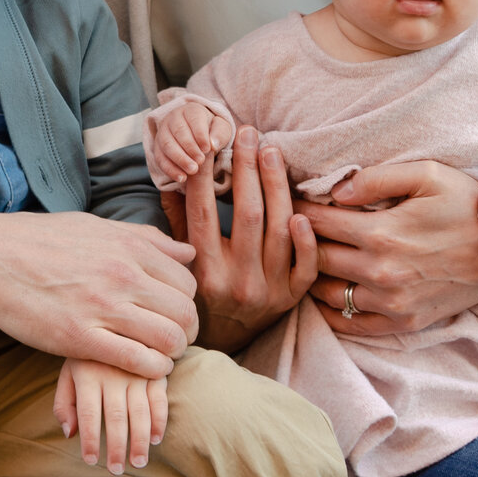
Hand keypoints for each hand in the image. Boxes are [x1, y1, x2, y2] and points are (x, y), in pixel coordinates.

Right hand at [0, 210, 198, 376]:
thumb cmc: (39, 240)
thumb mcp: (96, 227)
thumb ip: (145, 239)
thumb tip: (186, 252)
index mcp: (128, 247)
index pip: (186, 282)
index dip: (186, 303)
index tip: (173, 315)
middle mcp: (122, 275)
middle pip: (184, 313)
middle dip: (186, 332)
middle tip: (174, 341)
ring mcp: (102, 307)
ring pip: (168, 339)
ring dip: (171, 354)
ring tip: (158, 356)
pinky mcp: (79, 338)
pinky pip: (136, 361)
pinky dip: (149, 370)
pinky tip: (141, 367)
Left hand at [54, 356, 167, 472]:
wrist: (116, 323)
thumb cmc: (87, 358)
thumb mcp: (68, 373)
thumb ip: (64, 403)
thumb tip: (69, 434)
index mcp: (87, 373)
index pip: (88, 413)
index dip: (90, 439)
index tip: (91, 461)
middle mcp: (112, 372)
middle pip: (115, 416)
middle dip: (117, 446)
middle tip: (116, 470)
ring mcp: (136, 371)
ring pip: (139, 411)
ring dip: (140, 440)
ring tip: (138, 462)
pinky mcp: (155, 370)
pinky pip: (159, 399)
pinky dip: (159, 420)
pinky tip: (155, 439)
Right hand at [151, 98, 233, 181]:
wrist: (198, 134)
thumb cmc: (212, 130)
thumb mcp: (221, 129)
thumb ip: (220, 134)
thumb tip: (213, 145)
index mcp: (191, 110)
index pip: (194, 119)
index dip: (200, 134)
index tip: (207, 149)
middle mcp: (174, 117)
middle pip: (178, 131)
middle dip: (189, 148)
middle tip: (200, 162)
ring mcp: (163, 131)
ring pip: (167, 144)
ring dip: (179, 159)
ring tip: (193, 170)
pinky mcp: (158, 146)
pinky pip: (160, 157)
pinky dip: (170, 169)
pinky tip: (181, 177)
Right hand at [164, 125, 319, 353]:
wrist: (223, 344)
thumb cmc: (197, 296)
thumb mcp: (178, 263)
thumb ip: (175, 222)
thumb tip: (171, 176)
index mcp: (204, 271)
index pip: (204, 213)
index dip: (207, 175)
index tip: (211, 143)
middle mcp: (237, 281)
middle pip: (247, 214)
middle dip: (248, 168)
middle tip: (248, 133)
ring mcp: (268, 290)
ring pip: (278, 230)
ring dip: (277, 186)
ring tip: (272, 151)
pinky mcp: (292, 297)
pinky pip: (305, 265)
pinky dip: (307, 238)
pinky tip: (301, 210)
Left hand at [299, 160, 477, 334]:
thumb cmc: (466, 206)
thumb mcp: (429, 175)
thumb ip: (377, 178)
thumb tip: (335, 191)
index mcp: (382, 233)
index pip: (318, 221)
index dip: (296, 207)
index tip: (287, 199)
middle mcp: (380, 273)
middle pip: (315, 257)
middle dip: (297, 239)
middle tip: (286, 226)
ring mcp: (390, 304)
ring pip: (326, 292)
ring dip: (310, 273)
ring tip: (302, 256)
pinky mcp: (401, 324)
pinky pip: (349, 324)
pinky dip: (329, 309)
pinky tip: (324, 289)